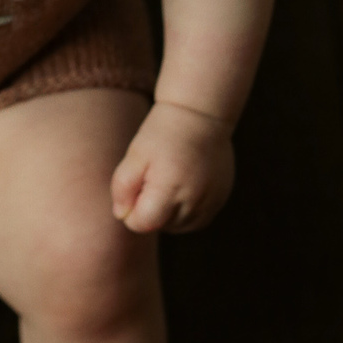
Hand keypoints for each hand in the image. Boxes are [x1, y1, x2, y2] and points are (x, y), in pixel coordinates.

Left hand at [110, 101, 234, 234]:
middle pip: (160, 226)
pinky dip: (185, 209)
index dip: (131, 209)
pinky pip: (196, 220)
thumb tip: (122, 216)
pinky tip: (182, 184)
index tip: (136, 184)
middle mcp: (194, 201)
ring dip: (167, 211)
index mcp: (170, 190)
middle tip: (154, 175)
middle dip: (150, 208)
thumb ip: (122, 188)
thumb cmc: (161, 134)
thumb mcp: (135, 156)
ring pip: (178, 226)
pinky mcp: (220, 200)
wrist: (200, 116)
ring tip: (168, 178)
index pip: (142, 224)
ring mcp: (211, 202)